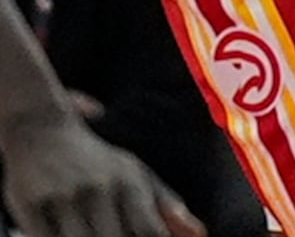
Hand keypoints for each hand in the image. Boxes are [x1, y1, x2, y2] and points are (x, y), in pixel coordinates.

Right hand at [0, 112, 201, 236]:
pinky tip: (67, 235)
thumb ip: (167, 208)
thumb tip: (200, 236)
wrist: (42, 132)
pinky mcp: (31, 206)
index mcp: (129, 183)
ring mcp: (63, 199)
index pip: (148, 230)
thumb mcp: (136, 175)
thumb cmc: (96, 162)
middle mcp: (98, 190)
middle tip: (115, 236)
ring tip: (94, 234)